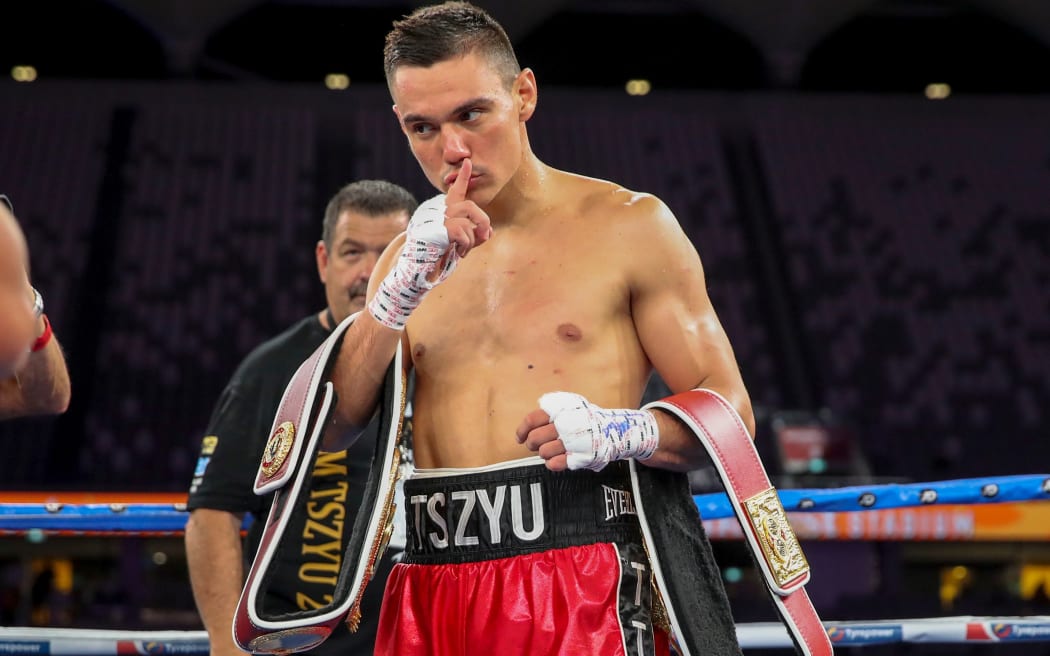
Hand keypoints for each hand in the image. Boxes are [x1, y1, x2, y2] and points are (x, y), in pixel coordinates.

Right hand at [443, 158, 492, 257]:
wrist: (421, 264)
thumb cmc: (441, 252)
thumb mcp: (463, 242)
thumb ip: (476, 235)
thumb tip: (489, 231)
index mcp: (446, 210)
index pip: (456, 190)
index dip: (463, 176)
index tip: (468, 162)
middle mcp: (442, 211)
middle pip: (470, 206)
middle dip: (482, 221)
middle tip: (485, 236)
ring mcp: (440, 219)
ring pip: (468, 221)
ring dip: (472, 239)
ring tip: (465, 250)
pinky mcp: (441, 228)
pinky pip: (464, 233)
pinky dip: (467, 246)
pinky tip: (459, 253)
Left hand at [516, 392, 660, 471]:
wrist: (613, 429)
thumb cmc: (584, 420)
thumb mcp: (569, 406)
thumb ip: (549, 411)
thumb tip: (526, 427)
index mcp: (561, 410)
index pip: (532, 420)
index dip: (522, 430)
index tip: (520, 437)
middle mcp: (566, 424)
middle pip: (535, 438)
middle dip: (532, 444)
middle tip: (535, 445)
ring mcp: (574, 441)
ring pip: (544, 452)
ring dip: (544, 453)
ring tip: (552, 450)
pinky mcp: (580, 456)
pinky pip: (555, 464)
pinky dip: (552, 463)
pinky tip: (557, 459)